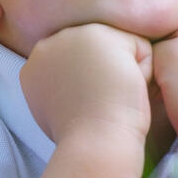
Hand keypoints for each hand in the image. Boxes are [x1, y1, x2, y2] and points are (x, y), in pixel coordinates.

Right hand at [20, 22, 154, 149]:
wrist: (94, 143)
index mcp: (35, 65)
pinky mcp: (102, 34)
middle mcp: (49, 44)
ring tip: (113, 98)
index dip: (90, 86)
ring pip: (117, 47)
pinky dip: (143, 72)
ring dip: (123, 71)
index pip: (76, 62)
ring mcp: (73, 36)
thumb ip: (59, 86)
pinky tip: (127, 90)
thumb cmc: (81, 137)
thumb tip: (78, 81)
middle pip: (96, 51)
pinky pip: (139, 47)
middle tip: (100, 104)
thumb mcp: (56, 110)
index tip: (87, 109)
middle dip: (104, 74)